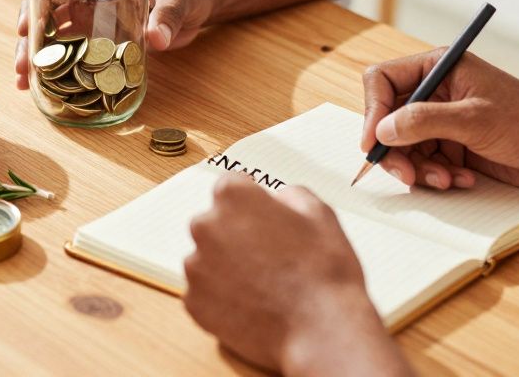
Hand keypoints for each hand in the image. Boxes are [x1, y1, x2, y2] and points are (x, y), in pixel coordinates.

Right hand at [13, 0, 214, 89]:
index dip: (36, 5)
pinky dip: (58, 69)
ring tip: (24, 84)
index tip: (24, 27)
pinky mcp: (101, 41)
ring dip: (37, 58)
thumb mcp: (179, 0)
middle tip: (22, 67)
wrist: (198, 3)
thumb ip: (168, 17)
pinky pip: (73, 53)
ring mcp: (93, 21)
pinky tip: (45, 88)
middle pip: (48, 15)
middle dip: (30, 40)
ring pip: (54, 36)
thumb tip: (158, 38)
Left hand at [184, 177, 406, 374]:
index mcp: (232, 196)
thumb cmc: (324, 272)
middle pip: (214, 223)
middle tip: (269, 256)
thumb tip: (276, 200)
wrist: (321, 331)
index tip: (264, 218)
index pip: (231, 186)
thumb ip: (290, 195)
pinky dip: (223, 298)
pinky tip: (253, 305)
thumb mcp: (319, 214)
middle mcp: (205, 226)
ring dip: (227, 267)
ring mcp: (196, 266)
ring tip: (264, 285)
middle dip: (235, 234)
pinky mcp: (194, 302)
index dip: (251, 201)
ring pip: (207, 259)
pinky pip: (205, 293)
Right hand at [361, 50, 518, 190]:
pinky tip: (462, 180)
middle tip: (405, 175)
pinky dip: (437, 176)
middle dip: (395, 149)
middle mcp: (438, 91)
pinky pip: (426, 162)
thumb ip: (422, 121)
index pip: (384, 80)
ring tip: (446, 180)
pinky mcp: (455, 146)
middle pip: (389, 118)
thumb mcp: (474, 120)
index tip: (373, 143)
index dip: (373, 111)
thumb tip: (381, 130)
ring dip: (419, 168)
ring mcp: (445, 120)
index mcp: (441, 67)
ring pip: (405, 146)